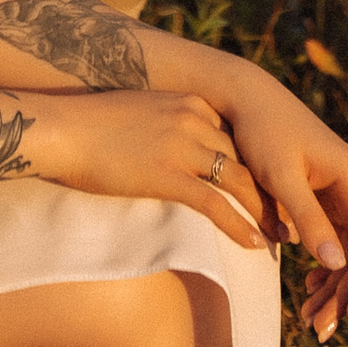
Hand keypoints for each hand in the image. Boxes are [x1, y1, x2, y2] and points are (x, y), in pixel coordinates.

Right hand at [23, 90, 270, 255]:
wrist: (59, 130)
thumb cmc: (90, 127)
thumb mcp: (140, 114)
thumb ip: (167, 126)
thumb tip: (177, 149)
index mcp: (188, 102)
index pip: (238, 137)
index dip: (260, 166)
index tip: (276, 188)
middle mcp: (192, 119)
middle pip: (246, 159)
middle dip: (270, 190)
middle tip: (288, 217)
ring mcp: (181, 147)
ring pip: (239, 182)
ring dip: (264, 212)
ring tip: (280, 236)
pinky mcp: (167, 175)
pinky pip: (215, 205)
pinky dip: (239, 226)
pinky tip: (254, 244)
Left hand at [200, 65, 347, 342]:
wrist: (245, 101)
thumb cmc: (263, 133)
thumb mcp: (281, 177)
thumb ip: (309, 218)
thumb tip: (336, 264)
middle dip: (346, 295)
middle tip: (321, 331)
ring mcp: (341, 194)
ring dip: (334, 288)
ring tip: (311, 321)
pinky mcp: (323, 199)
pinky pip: (333, 242)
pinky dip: (323, 270)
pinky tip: (307, 292)